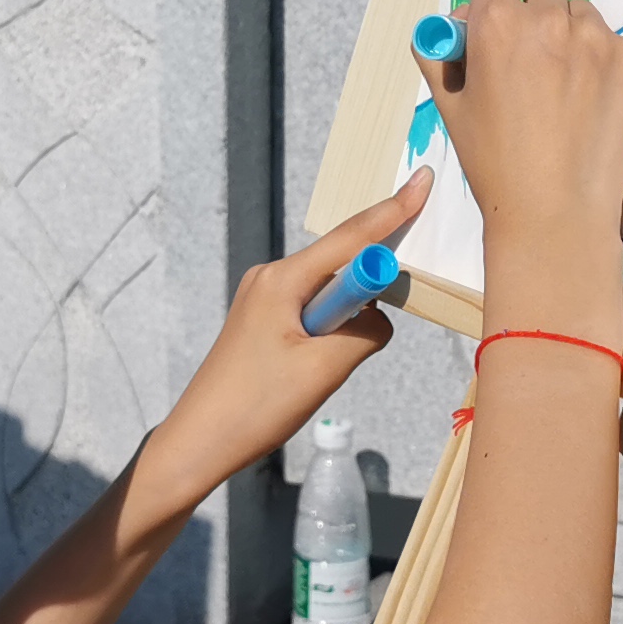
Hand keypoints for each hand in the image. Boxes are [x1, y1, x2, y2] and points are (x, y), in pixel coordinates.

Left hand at [138, 172, 432, 506]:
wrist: (199, 442)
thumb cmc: (256, 406)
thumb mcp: (325, 369)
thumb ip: (366, 332)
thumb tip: (376, 319)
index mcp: (282, 279)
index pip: (351, 238)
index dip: (392, 212)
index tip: (422, 181)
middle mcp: (270, 278)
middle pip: (341, 264)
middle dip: (368, 291)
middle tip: (356, 338)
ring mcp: (264, 299)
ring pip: (329, 295)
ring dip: (344, 324)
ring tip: (319, 371)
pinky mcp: (263, 322)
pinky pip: (313, 313)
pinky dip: (329, 333)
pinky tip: (315, 369)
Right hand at [425, 0, 622, 317]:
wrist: (554, 211)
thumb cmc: (493, 162)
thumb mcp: (449, 104)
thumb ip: (442, 52)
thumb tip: (455, 25)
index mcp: (495, 23)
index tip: (498, 8)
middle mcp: (547, 19)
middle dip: (533, 19)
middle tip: (529, 68)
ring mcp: (595, 38)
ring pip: (579, 14)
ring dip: (569, 37)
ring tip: (561, 89)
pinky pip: (610, 41)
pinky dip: (599, 62)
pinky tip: (587, 102)